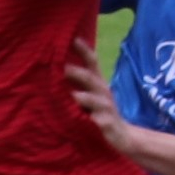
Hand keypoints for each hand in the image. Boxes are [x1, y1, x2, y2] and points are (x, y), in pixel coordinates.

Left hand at [65, 38, 135, 154]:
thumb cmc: (99, 113)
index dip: (84, 50)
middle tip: (62, 67)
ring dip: (85, 97)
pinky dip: (94, 120)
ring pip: (96, 100)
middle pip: (91, 79)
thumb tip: (51, 71)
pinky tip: (87, 119)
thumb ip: (76, 84)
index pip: (92, 62)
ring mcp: (106, 108)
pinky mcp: (108, 124)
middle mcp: (102, 92)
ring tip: (73, 95)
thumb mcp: (89, 96)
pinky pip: (101, 121)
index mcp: (96, 84)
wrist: (122, 136)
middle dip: (78, 73)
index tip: (73, 39)